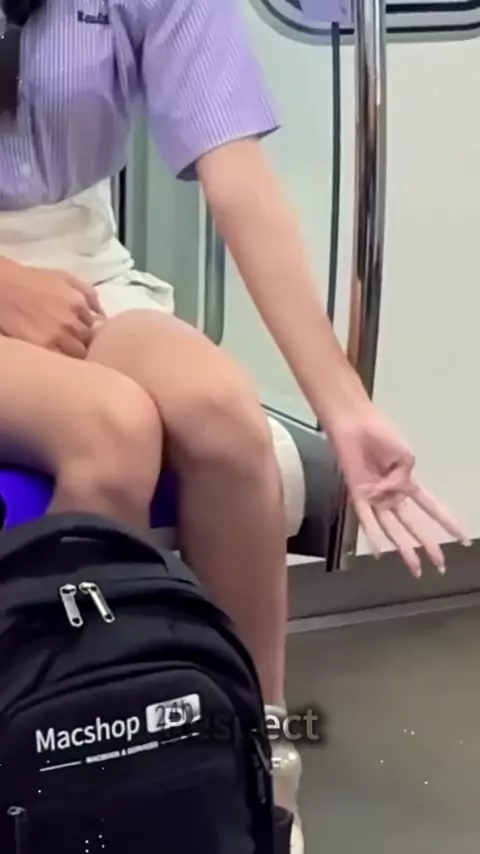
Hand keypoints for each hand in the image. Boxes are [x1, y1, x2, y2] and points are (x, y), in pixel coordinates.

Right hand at [0, 261, 104, 357]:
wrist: (2, 287)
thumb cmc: (32, 281)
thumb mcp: (64, 278)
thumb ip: (88, 293)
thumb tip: (102, 314)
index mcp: (79, 302)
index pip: (95, 325)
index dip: (89, 330)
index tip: (81, 332)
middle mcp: (71, 320)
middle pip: (89, 341)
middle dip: (84, 343)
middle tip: (74, 344)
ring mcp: (57, 336)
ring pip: (78, 354)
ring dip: (75, 354)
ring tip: (65, 352)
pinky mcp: (42, 347)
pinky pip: (61, 360)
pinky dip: (62, 361)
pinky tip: (56, 358)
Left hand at [330, 408, 469, 576]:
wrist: (355, 424)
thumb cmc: (380, 434)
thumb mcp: (405, 455)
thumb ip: (403, 478)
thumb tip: (390, 493)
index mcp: (406, 482)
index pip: (430, 507)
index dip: (447, 522)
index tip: (462, 538)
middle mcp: (392, 493)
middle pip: (413, 525)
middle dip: (427, 544)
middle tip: (440, 564)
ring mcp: (375, 496)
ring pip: (392, 529)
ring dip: (404, 548)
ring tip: (416, 568)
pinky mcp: (358, 494)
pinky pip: (366, 519)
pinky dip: (372, 535)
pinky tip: (378, 552)